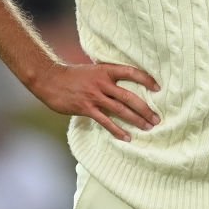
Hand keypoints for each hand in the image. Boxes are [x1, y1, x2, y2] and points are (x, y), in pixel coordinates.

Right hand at [32, 63, 160, 140]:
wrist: (50, 80)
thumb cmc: (73, 75)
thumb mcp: (93, 70)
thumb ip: (108, 76)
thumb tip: (125, 83)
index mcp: (106, 70)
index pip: (131, 72)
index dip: (146, 79)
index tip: (158, 88)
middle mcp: (103, 83)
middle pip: (129, 97)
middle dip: (145, 109)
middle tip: (157, 118)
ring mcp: (94, 96)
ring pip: (120, 110)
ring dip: (136, 120)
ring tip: (148, 127)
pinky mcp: (86, 108)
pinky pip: (105, 121)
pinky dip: (117, 130)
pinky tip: (127, 137)